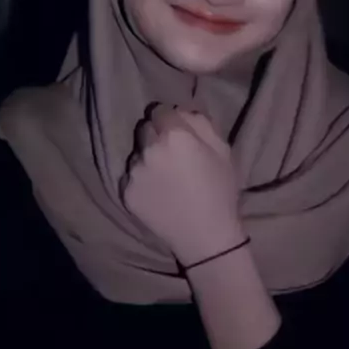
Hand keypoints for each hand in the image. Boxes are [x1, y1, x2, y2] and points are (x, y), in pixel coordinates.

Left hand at [121, 105, 244, 266]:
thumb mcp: (223, 150)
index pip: (159, 110)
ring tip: (165, 178)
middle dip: (156, 136)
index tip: (176, 130)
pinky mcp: (125, 192)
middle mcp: (149, 148)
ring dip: (147, 159)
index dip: (169, 118)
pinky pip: (130, 176)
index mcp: (174, 134)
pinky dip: (141, 181)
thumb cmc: (220, 191)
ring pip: (137, 154)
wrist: (206, 238)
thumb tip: (182, 111)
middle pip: (145, 129)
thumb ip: (201, 122)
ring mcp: (134, 171)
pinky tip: (157, 193)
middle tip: (171, 154)